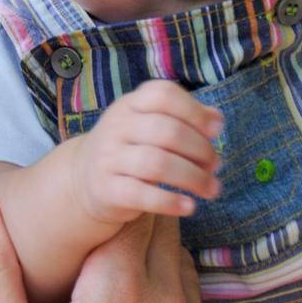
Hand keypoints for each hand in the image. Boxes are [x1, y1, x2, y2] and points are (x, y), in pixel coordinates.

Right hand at [67, 80, 224, 224]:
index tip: (216, 130)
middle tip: (216, 165)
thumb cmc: (131, 148)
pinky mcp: (106, 190)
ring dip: (193, 178)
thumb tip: (217, 119)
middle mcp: (117, 126)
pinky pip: (142, 195)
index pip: (163, 95)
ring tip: (211, 189)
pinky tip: (190, 207)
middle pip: (167, 131)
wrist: (84, 179)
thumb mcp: (150, 124)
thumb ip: (183, 118)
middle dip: (200, 150)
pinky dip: (170, 202)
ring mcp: (109, 158)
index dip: (194, 111)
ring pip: (157, 164)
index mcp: (130, 104)